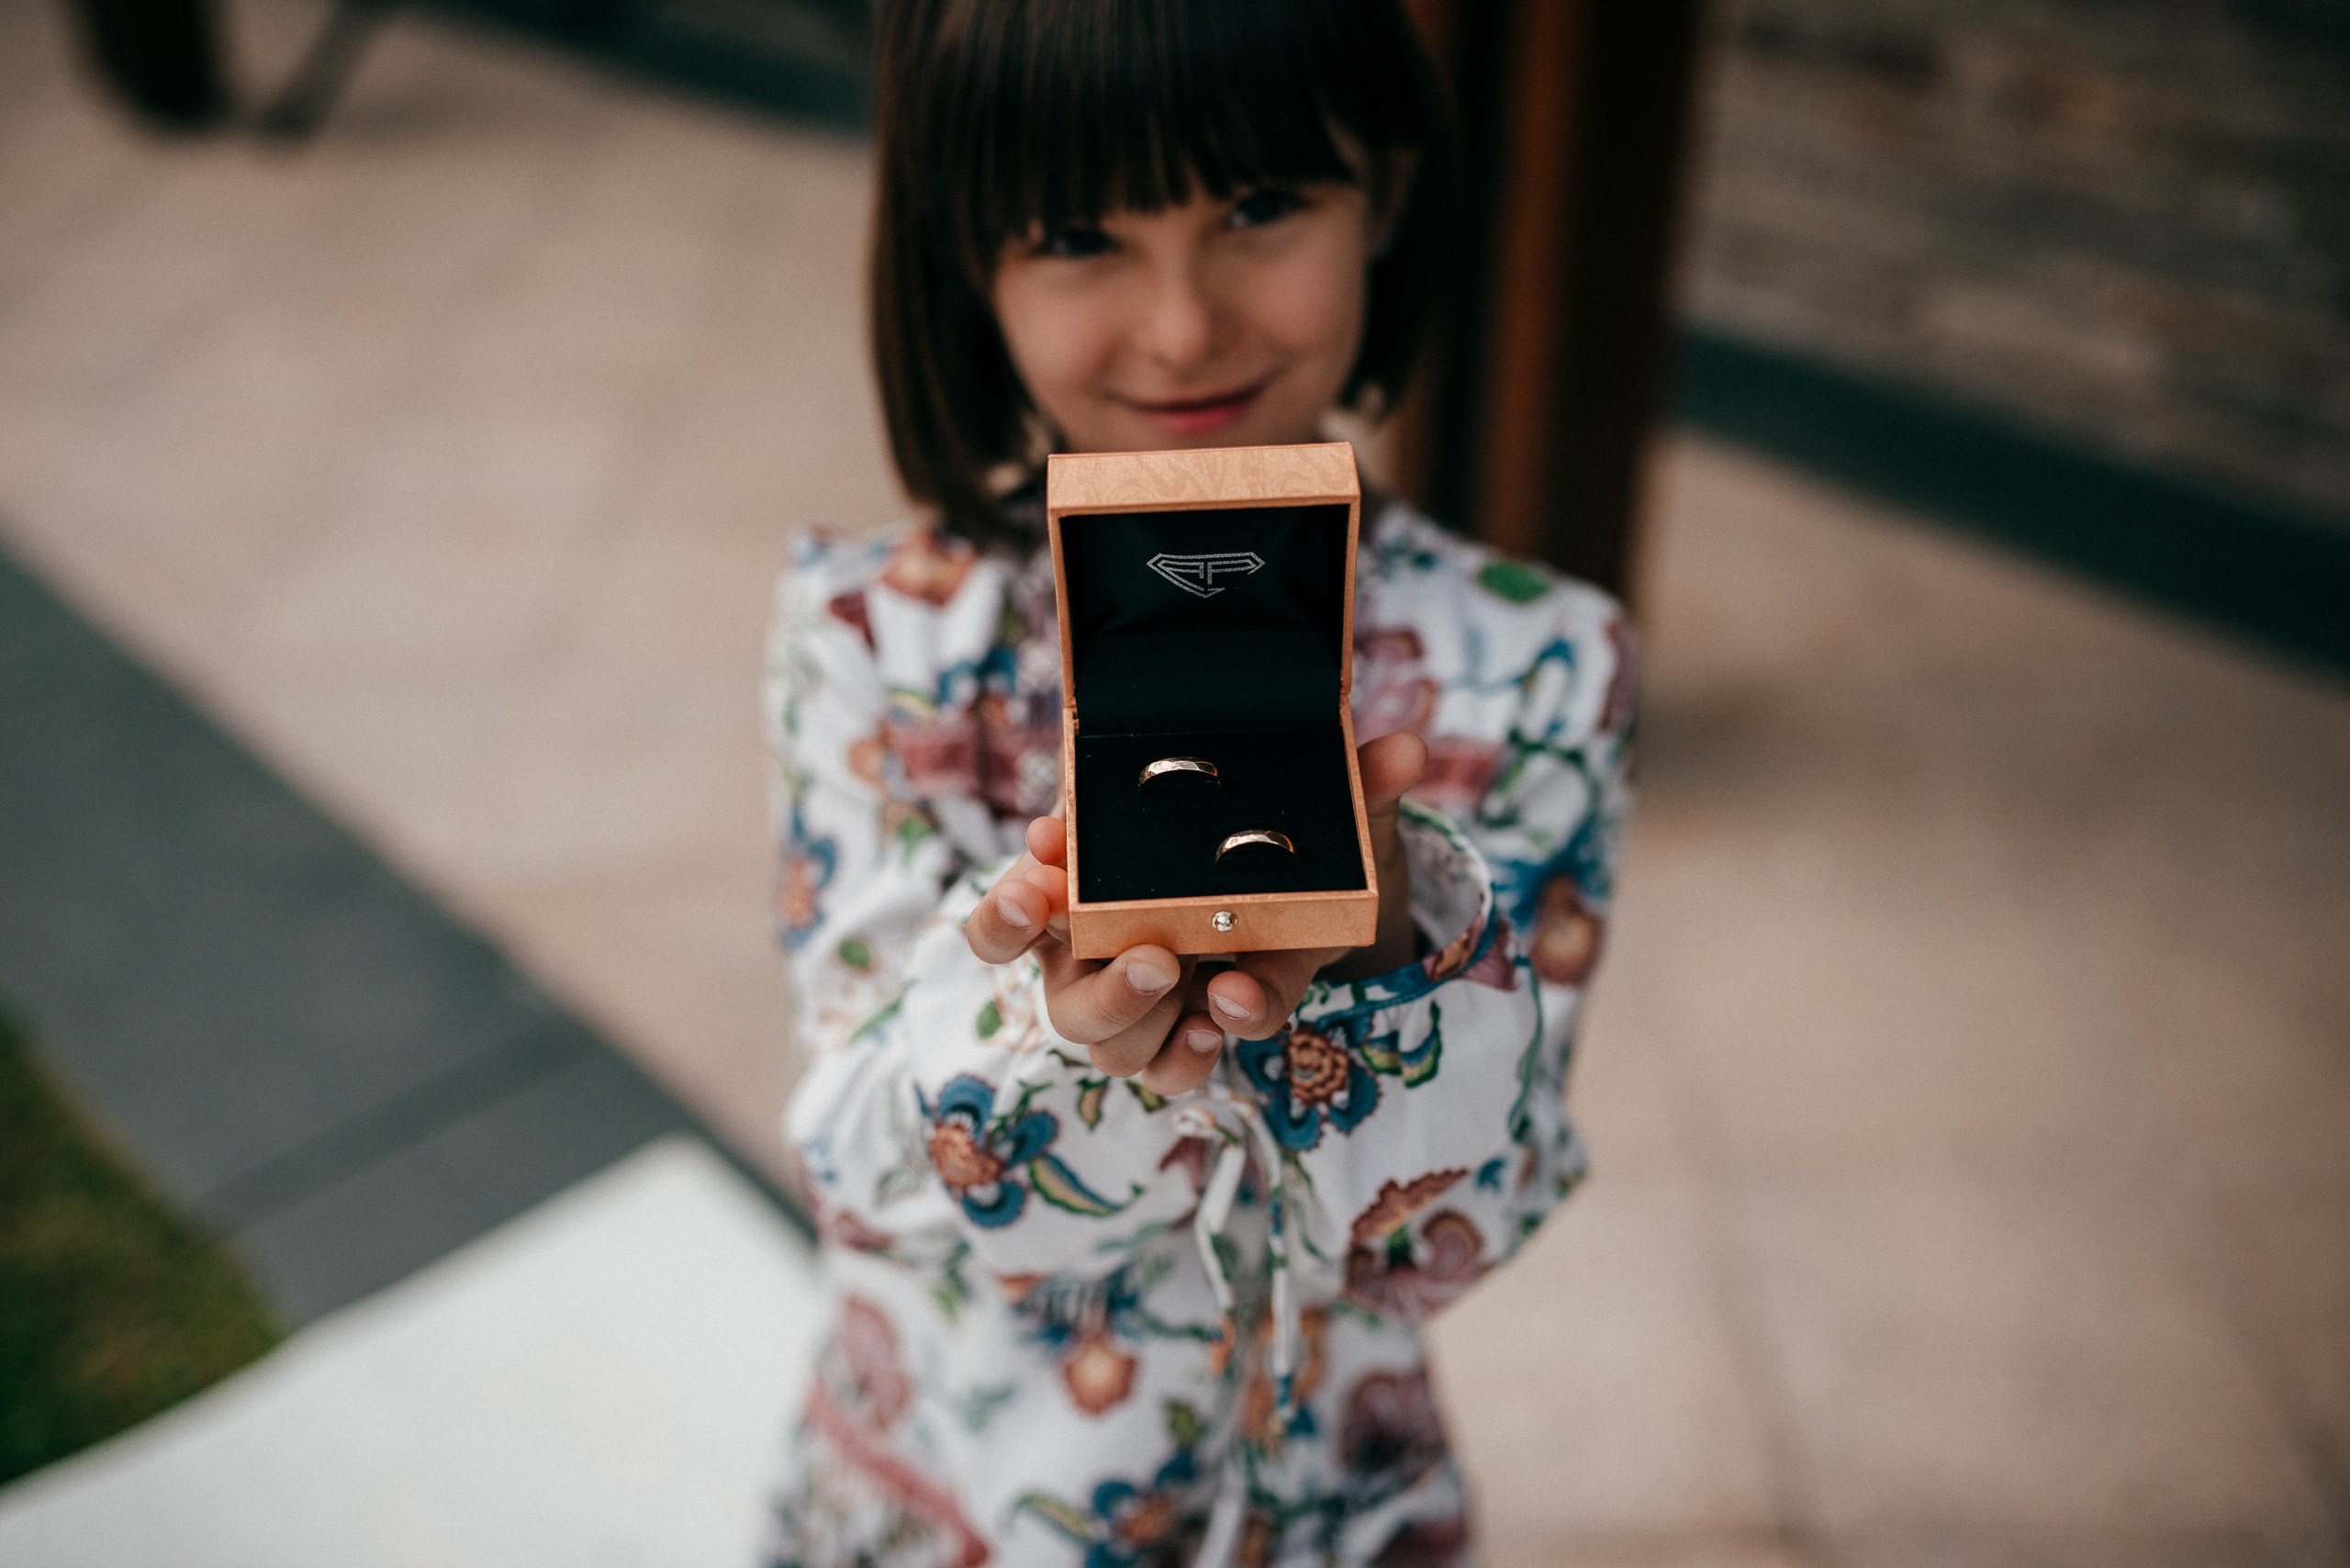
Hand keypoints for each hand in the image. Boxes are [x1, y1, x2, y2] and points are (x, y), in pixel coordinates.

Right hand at [964, 731, 1428, 1094]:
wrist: (1329, 906)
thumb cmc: (1281, 842)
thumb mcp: (1316, 809)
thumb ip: (1347, 782)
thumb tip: (1406, 751)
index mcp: (1092, 884)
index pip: (1012, 907)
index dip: (1006, 907)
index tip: (1043, 870)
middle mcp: (1100, 953)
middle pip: (1055, 992)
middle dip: (1100, 979)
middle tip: (1159, 955)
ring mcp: (1141, 1005)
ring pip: (1103, 1044)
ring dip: (1144, 1021)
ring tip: (1196, 995)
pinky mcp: (1184, 1039)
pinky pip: (1165, 1071)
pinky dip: (1186, 1058)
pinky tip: (1219, 1026)